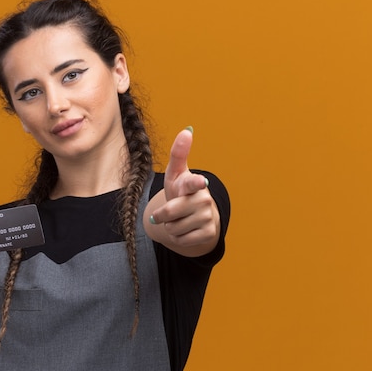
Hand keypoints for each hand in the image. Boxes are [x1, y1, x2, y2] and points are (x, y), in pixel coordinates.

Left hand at [149, 127, 218, 252]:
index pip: (192, 183)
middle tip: (165, 213)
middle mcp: (203, 198)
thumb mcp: (175, 174)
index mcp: (193, 183)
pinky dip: (178, 238)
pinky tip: (185, 230)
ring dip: (170, 227)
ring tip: (178, 220)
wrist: (194, 214)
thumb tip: (187, 130)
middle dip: (162, 216)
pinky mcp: (209, 233)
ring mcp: (208, 216)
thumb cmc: (181, 190)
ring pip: (174, 229)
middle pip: (171, 213)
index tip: (200, 181)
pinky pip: (182, 240)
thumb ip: (178, 153)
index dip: (195, 182)